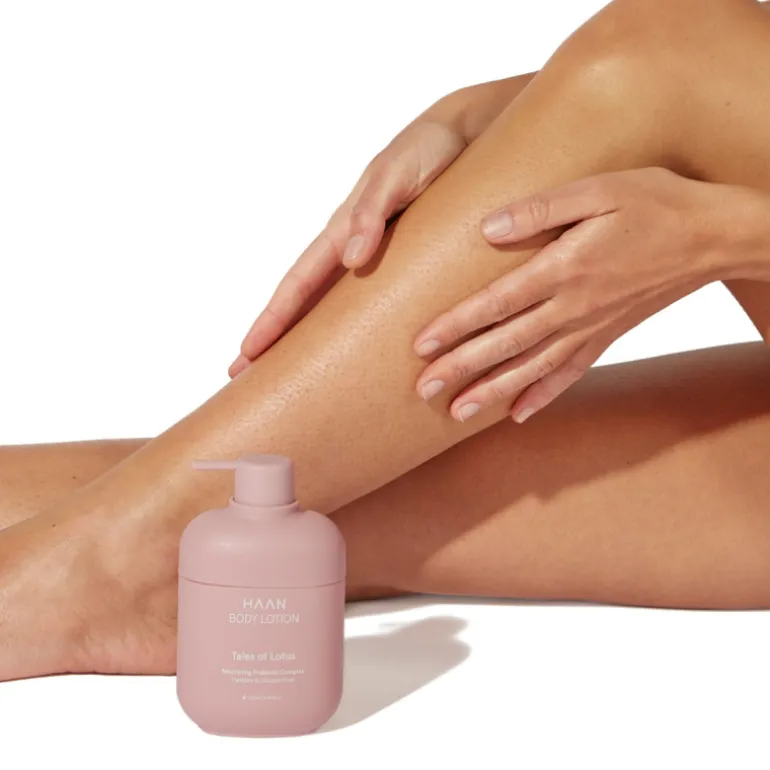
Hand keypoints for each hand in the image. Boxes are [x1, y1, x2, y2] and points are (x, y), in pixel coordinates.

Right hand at [228, 118, 466, 376]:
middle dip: (273, 337)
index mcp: (342, 230)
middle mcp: (349, 249)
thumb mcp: (397, 175)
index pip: (298, 283)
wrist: (463, 135)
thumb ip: (372, 212)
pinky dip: (349, 327)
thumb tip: (349, 258)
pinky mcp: (399, 261)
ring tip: (287, 373)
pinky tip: (349, 349)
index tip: (247, 353)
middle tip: (244, 377)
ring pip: (328, 305)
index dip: (273, 319)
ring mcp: (371, 257)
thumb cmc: (428, 150)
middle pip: (302, 301)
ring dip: (305, 337)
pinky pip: (367, 302)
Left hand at [414, 167, 755, 421]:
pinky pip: (570, 374)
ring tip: (457, 413)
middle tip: (422, 389)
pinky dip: (542, 396)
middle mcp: (573, 307)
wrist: (714, 237)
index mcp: (564, 268)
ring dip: (492, 391)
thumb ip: (542, 209)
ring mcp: (590, 328)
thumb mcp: (599, 189)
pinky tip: (518, 414)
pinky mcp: (606, 337)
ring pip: (532, 367)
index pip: (497, 303)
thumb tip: (487, 227)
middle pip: (506, 344)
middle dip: (462, 368)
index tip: (421, 344)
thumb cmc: (655, 204)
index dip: (457, 325)